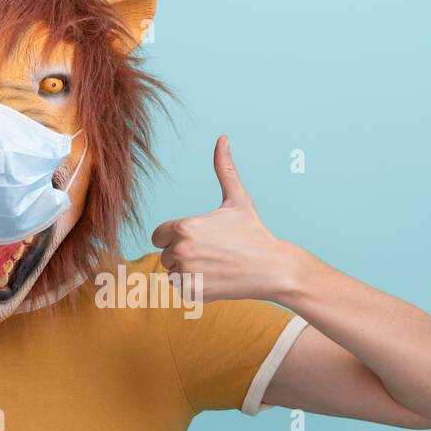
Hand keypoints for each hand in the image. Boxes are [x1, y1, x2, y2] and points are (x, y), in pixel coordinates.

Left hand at [151, 136, 302, 302]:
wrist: (272, 268)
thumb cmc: (253, 232)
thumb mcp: (237, 199)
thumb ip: (224, 169)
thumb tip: (223, 138)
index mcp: (184, 227)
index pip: (159, 235)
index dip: (175, 236)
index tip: (197, 237)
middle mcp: (181, 251)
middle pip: (165, 254)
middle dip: (184, 254)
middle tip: (213, 252)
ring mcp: (186, 274)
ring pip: (173, 272)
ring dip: (188, 270)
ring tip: (215, 265)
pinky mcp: (192, 293)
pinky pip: (181, 288)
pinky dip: (194, 286)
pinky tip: (216, 278)